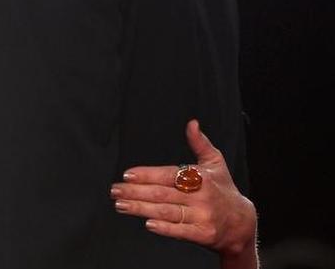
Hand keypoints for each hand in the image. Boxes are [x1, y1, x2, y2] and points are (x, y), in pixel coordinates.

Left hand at [110, 120, 256, 264]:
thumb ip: (200, 143)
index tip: (126, 175)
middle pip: (162, 194)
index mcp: (201, 178)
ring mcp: (203, 216)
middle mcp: (201, 197)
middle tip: (114, 191)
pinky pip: (181, 231)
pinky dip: (164, 228)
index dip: (147, 175)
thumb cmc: (223, 190)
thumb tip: (192, 123)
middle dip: (135, 192)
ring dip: (141, 209)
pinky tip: (147, 223)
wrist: (243, 223)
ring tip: (121, 205)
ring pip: (166, 212)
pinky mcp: (203, 233)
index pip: (168, 175)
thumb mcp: (215, 163)